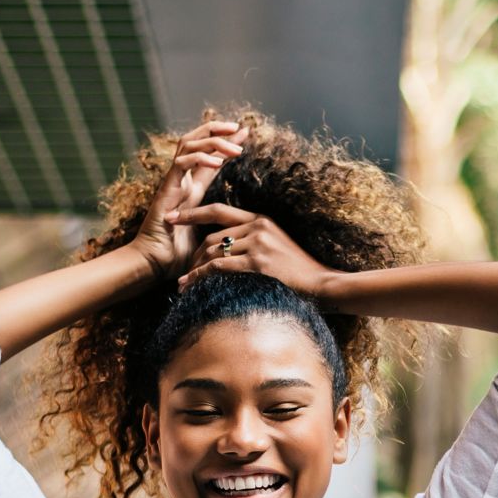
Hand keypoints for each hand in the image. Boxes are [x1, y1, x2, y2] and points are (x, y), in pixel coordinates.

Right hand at [126, 121, 247, 280]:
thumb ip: (222, 227)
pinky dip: (199, 159)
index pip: (210, 158)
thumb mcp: (209, 237)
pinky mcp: (165, 190)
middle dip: (217, 130)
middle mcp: (180, 181)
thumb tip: (245, 230)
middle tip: (239, 127)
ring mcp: (172, 183)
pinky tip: (216, 162)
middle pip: (195, 141)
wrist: (154, 266)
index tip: (245, 132)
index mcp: (191, 189)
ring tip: (235, 147)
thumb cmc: (178, 257)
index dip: (226, 143)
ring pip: (188, 146)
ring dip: (213, 142)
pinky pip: (181, 164)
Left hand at [167, 205, 339, 298]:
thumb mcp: (278, 247)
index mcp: (261, 220)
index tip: (174, 217)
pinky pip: (219, 268)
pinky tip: (190, 286)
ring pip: (213, 252)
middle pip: (212, 236)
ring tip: (183, 284)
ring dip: (194, 270)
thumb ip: (255, 242)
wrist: (323, 285)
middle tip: (180, 268)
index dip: (193, 213)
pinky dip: (200, 277)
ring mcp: (257, 244)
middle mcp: (257, 227)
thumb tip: (230, 251)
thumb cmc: (301, 274)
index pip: (218, 211)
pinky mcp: (257, 263)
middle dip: (192, 254)